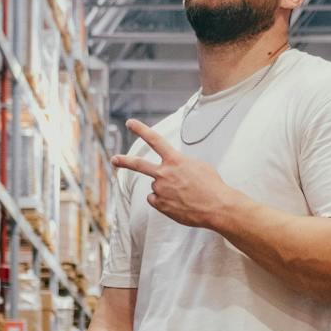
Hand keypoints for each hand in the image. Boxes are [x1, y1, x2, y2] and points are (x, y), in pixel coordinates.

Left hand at [112, 119, 238, 229]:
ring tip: (184, 195)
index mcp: (175, 160)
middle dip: (124, 161)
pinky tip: (178, 204)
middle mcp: (164, 173)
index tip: (130, 123)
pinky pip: (156, 200)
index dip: (140, 130)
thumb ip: (181, 164)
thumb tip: (173, 169)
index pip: (155, 140)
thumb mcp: (199, 166)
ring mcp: (160, 189)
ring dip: (166, 189)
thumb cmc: (212, 185)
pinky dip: (164, 202)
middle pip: (138, 164)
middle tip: (114, 160)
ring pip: (156, 187)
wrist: (216, 207)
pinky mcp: (160, 205)